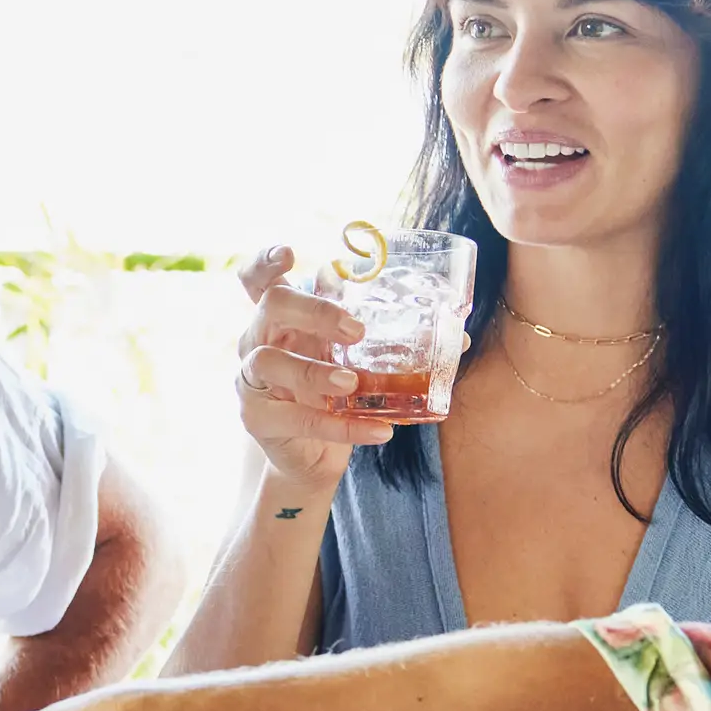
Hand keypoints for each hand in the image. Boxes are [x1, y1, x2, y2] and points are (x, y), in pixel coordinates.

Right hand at [231, 245, 399, 490]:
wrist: (312, 455)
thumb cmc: (334, 394)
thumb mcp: (356, 361)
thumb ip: (392, 344)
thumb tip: (458, 337)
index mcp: (283, 318)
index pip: (259, 279)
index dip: (267, 261)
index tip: (291, 255)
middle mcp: (260, 339)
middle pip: (271, 305)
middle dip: (314, 310)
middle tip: (356, 329)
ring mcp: (252, 379)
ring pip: (269, 361)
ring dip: (314, 371)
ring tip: (352, 383)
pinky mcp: (256, 418)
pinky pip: (296, 419)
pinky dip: (341, 427)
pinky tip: (378, 431)